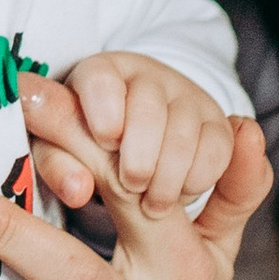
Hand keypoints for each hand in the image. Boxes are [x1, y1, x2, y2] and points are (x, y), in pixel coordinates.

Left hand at [60, 52, 236, 214]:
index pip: (101, 78)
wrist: (140, 153)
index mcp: (99, 74)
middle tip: (129, 189)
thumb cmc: (90, 149)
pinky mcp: (218, 124)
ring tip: (149, 205)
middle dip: (137, 160)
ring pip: (183, 135)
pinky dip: (197, 181)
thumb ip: (60, 169)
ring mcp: (187, 97)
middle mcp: (147, 77)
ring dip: (165, 180)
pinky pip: (216, 151)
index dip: (104, 109)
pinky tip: (178, 192)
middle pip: (147, 110)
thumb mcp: (66, 155)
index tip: (106, 140)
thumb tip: (76, 190)